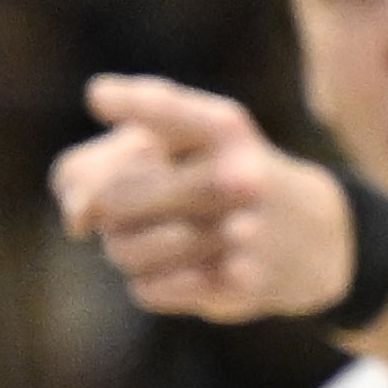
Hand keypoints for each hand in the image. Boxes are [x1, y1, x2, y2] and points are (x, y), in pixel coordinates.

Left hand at [51, 73, 357, 322]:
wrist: (310, 235)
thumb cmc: (215, 181)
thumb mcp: (172, 149)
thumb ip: (100, 164)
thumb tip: (77, 220)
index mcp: (223, 129)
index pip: (169, 110)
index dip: (131, 102)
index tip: (99, 98)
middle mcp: (238, 175)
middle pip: (112, 199)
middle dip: (105, 211)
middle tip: (125, 212)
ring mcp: (243, 232)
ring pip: (125, 250)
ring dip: (123, 251)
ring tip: (151, 242)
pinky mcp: (240, 284)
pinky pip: (150, 289)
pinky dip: (149, 284)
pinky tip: (176, 272)